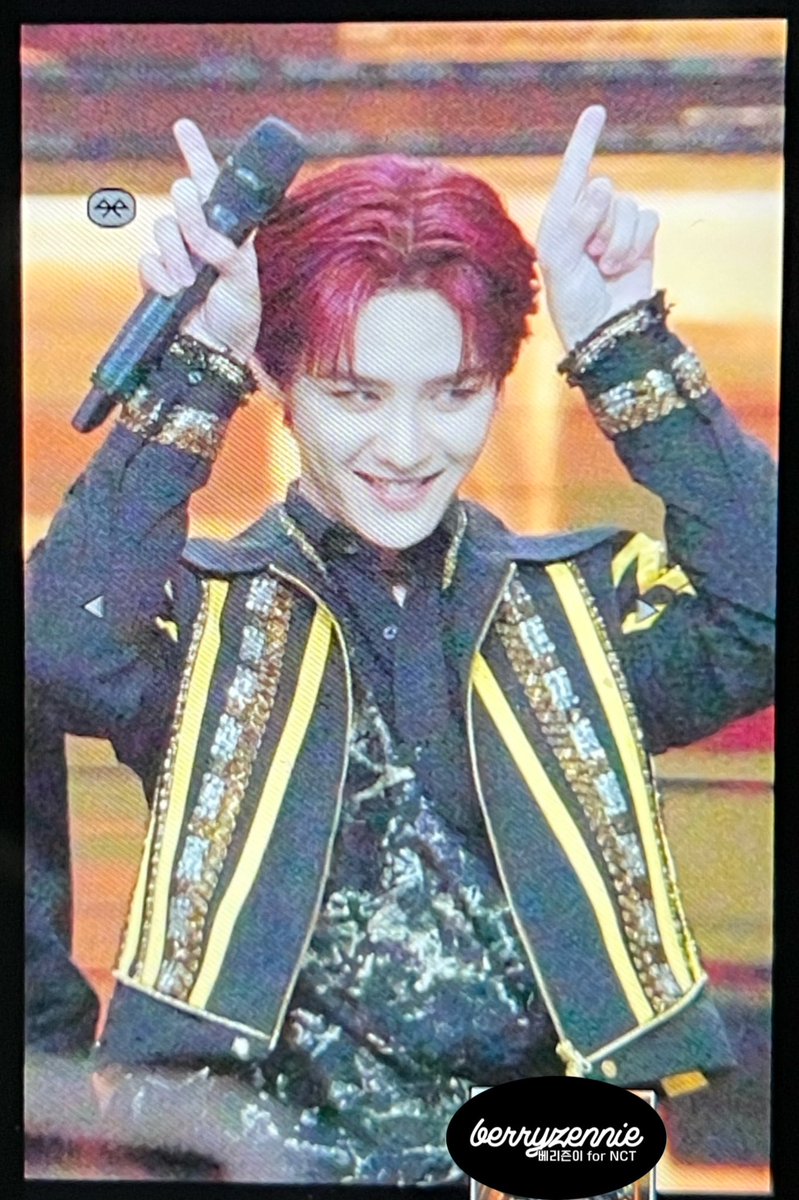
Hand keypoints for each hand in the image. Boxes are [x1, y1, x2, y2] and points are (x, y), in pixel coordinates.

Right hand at [138, 119, 261, 362]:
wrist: (217, 354)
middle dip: (189, 214)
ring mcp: (175, 255)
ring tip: (191, 284)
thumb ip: (226, 251)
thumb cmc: (239, 318)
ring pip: (162, 228)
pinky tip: (175, 292)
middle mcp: (199, 236)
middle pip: (182, 197)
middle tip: (201, 242)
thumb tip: (200, 235)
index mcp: (227, 231)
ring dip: (176, 255)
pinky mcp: (155, 277)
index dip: (196, 153)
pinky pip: (147, 259)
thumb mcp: (245, 281)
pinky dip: (160, 274)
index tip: (183, 127)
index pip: (212, 184)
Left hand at [537, 106, 659, 350]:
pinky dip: (636, 244)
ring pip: (628, 207)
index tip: (597, 112)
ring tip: (605, 268)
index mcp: (561, 218)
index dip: (584, 141)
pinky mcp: (641, 238)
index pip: (573, 171)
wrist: (602, 332)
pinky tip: (623, 267)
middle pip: (606, 190)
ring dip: (618, 240)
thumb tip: (602, 184)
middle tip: (590, 258)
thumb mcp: (560, 261)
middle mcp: (588, 216)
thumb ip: (575, 220)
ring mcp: (616, 227)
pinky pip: (648, 219)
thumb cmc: (571, 301)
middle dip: (600, 225)